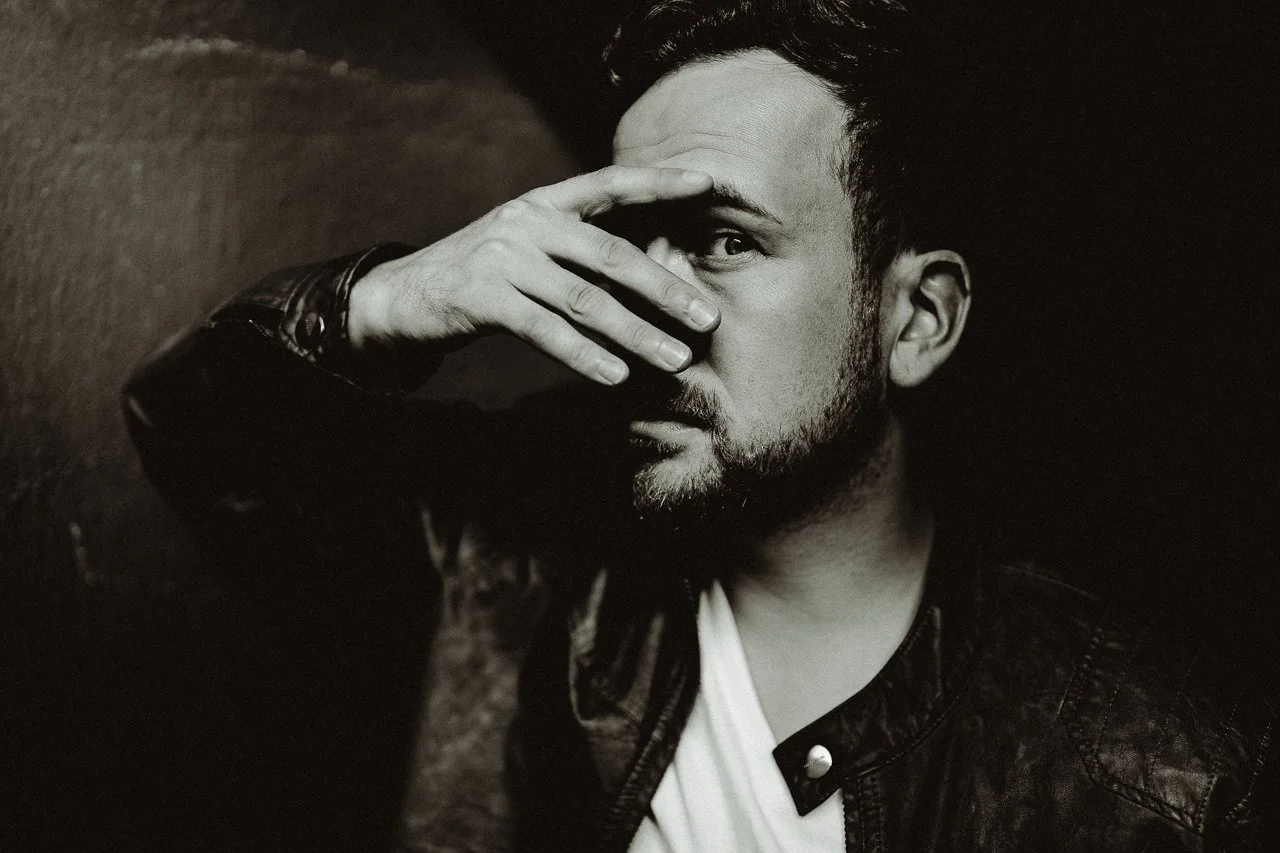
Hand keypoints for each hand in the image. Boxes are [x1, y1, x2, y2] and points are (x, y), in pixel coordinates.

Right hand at [349, 166, 720, 384]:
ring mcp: (503, 259)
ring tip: (674, 359)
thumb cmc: (485, 276)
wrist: (403, 296)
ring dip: (635, 333)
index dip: (658, 183)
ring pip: (584, 300)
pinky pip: (545, 330)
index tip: (706, 184)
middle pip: (610, 254)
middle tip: (707, 318)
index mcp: (544, 203)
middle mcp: (527, 223)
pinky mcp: (482, 298)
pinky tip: (616, 375)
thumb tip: (653, 278)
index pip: (609, 184)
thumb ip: (578, 252)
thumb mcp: (530, 248)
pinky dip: (584, 355)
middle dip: (664, 289)